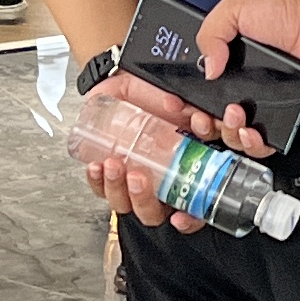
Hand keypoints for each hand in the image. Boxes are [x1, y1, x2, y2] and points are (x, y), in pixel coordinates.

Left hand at [70, 71, 204, 229]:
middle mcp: (158, 185)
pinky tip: (96, 167)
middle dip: (143, 200)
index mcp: (183, 175)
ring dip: (116, 189)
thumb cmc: (159, 98)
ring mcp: (132, 182)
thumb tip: (203, 122)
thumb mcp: (184, 108)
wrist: (128, 79)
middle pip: (152, 213)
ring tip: (113, 165)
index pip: (192, 210)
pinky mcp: (108, 174)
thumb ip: (199, 119)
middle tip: (137, 177)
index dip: (188, 221)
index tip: (179, 217)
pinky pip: (100, 189)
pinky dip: (96, 182)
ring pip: (123, 204)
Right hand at [192, 0, 299, 156]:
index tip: (173, 102)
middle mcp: (238, 87)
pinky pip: (262, 144)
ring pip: (231, 136)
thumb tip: (206, 68)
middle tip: (204, 114)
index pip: (191, 92)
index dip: (179, 102)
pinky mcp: (282, 116)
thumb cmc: (284, 10)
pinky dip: (253, 145)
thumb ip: (210, 34)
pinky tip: (250, 132)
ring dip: (225, 132)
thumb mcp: (234, 9)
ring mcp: (259, 104)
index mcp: (223, 65)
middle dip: (199, 123)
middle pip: (207, 120)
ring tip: (234, 114)